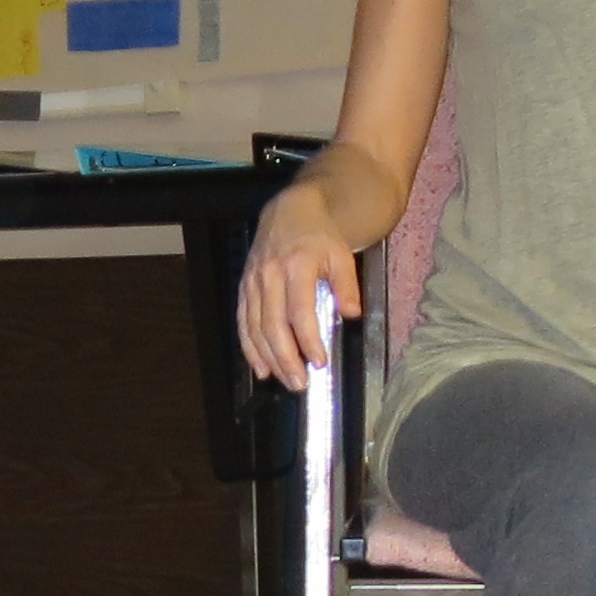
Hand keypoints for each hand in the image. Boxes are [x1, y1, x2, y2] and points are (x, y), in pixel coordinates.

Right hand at [236, 186, 361, 392]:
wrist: (290, 212)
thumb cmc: (320, 237)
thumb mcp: (342, 255)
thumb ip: (347, 285)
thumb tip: (351, 314)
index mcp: (296, 266)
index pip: (300, 310)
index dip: (308, 339)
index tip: (320, 362)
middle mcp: (269, 275)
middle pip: (273, 325)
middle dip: (286, 357)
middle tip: (301, 382)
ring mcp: (252, 282)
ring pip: (255, 327)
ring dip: (268, 358)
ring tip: (284, 379)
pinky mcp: (243, 288)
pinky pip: (243, 322)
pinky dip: (250, 347)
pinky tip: (260, 367)